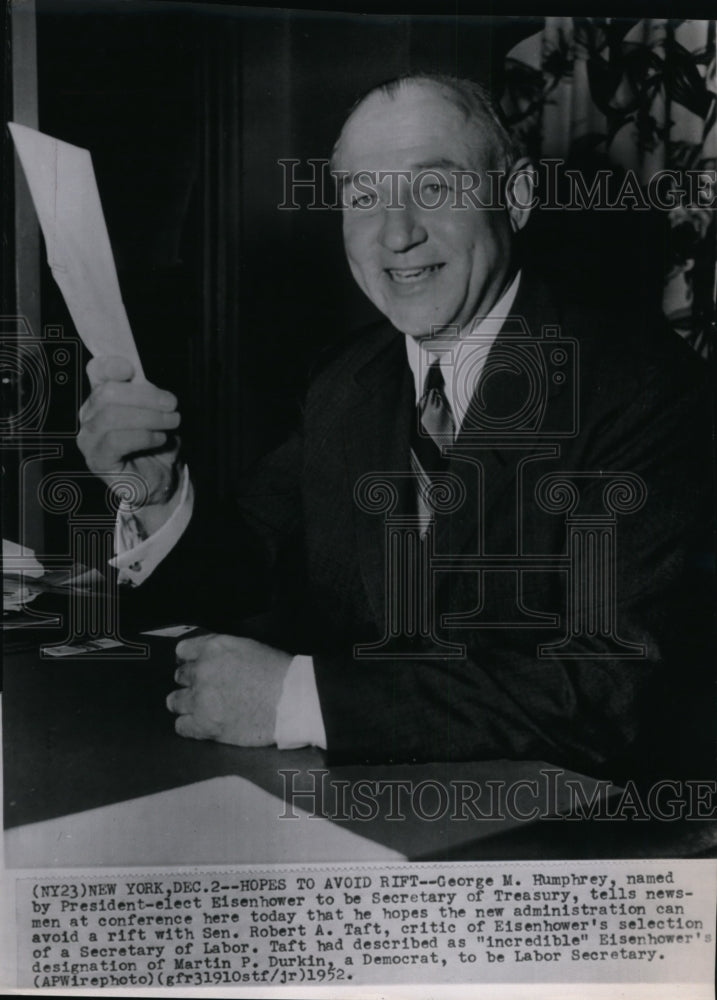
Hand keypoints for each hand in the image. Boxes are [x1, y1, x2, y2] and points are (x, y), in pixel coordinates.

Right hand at [77, 356, 181, 507]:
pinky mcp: (97, 460)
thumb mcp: (156, 413)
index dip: (110, 366)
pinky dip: (144, 436)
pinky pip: (116, 441)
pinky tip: (160, 439)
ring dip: (149, 417)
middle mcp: (90, 415)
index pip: (96, 371)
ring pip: (112, 416)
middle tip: (172, 405)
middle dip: (145, 396)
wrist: (161, 478)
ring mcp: (89, 439)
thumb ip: (147, 394)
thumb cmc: (156, 443)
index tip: (131, 370)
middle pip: (108, 393)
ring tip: (171, 423)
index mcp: (102, 397)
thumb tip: (144, 382)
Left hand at [166, 634, 291, 745]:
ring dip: (186, 703)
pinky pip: (181, 726)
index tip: (193, 666)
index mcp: (213, 648)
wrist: (291, 699)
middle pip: (180, 676)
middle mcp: (202, 671)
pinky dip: (190, 726)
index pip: (183, 651)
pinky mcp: (204, 725)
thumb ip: (222, 651)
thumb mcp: (247, 646)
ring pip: (175, 701)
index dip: (188, 660)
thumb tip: (209, 659)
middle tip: (205, 689)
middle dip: (191, 682)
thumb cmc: (278, 672)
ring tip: (202, 708)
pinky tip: (203, 724)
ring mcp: (200, 699)